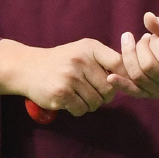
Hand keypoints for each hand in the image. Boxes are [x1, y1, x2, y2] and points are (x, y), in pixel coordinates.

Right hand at [0, 38, 132, 116]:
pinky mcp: (61, 93)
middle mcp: (81, 60)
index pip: (119, 64)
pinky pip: (81, 110)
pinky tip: (69, 101)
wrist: (27, 67)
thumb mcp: (82, 51)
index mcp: (89, 47)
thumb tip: (132, 77)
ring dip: (90, 104)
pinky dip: (78, 110)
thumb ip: (105, 60)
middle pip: (109, 88)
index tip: (119, 84)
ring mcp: (70, 77)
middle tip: (93, 93)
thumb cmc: (61, 61)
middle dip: (104, 96)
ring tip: (79, 96)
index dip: (123, 78)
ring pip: (96, 102)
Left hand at [109, 12, 158, 98]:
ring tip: (138, 45)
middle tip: (146, 38)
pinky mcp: (151, 95)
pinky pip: (134, 91)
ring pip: (138, 76)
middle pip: (148, 67)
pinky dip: (121, 84)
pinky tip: (111, 77)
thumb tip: (147, 18)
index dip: (156, 44)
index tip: (157, 36)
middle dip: (141, 47)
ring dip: (131, 56)